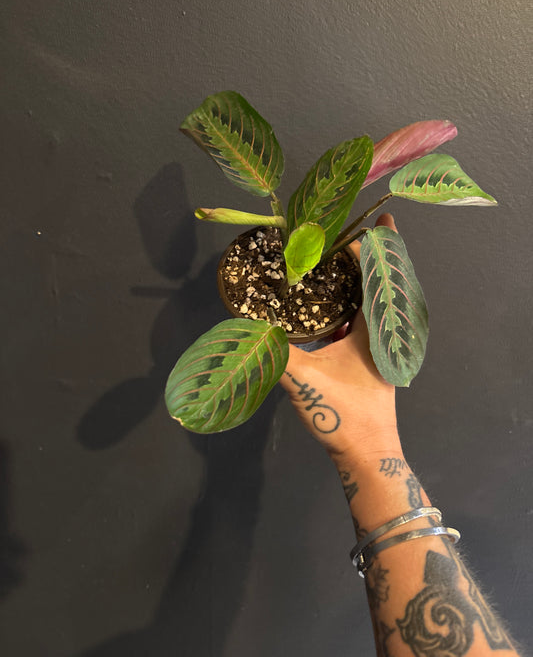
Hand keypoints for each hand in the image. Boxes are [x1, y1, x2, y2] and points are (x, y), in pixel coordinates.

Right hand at [279, 213, 399, 461]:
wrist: (368, 455)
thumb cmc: (344, 414)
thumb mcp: (304, 379)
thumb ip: (273, 350)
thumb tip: (244, 325)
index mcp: (377, 329)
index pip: (377, 274)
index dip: (372, 246)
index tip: (369, 219)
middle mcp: (384, 333)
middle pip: (380, 283)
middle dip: (369, 256)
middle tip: (352, 230)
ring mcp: (379, 347)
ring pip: (372, 303)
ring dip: (360, 280)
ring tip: (340, 258)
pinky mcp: (370, 360)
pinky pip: (364, 321)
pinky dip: (352, 305)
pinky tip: (333, 302)